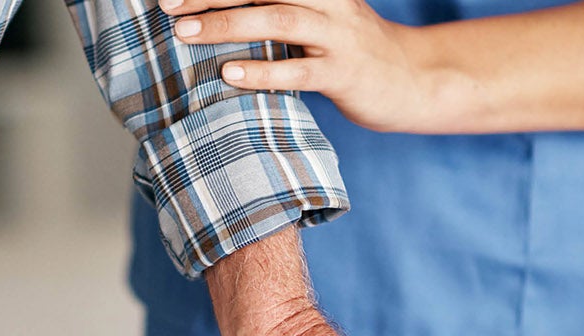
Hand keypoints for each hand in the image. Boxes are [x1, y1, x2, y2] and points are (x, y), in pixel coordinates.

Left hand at [160, 0, 444, 131]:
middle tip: (167, 5)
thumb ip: (279, 7)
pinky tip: (229, 75)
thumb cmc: (353, 51)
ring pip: (279, 20)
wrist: (416, 80)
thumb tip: (222, 11)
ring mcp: (340, 37)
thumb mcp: (321, 16)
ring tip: (184, 34)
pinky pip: (299, 72)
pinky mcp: (346, 74)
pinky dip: (262, 72)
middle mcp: (329, 2)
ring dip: (227, 24)